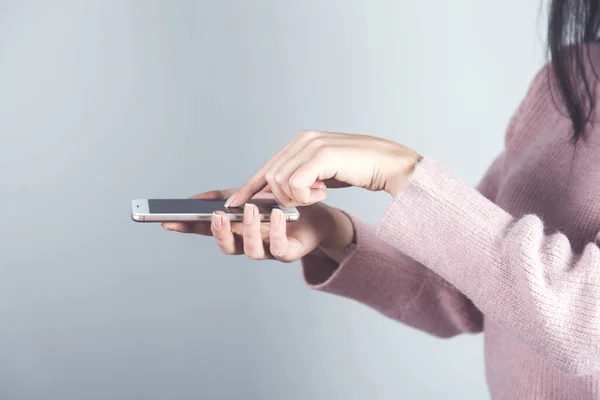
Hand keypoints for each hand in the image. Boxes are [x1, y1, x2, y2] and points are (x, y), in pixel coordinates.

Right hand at [162, 189, 354, 263]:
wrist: (316, 213)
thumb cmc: (279, 206)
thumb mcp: (248, 196)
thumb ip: (223, 197)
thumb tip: (194, 199)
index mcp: (235, 229)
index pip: (205, 231)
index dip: (186, 228)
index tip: (167, 221)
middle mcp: (247, 243)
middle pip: (226, 246)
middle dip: (219, 232)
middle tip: (216, 216)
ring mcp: (267, 250)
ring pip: (250, 250)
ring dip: (247, 230)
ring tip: (248, 210)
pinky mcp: (288, 252)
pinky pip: (279, 248)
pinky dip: (275, 231)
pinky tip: (274, 213)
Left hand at [225, 131, 420, 206]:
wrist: (389, 164)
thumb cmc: (359, 170)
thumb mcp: (323, 174)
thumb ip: (301, 177)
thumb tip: (278, 193)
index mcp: (301, 141)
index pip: (267, 166)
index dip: (249, 186)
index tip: (233, 203)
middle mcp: (303, 139)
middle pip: (270, 176)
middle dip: (280, 197)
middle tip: (306, 200)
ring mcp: (312, 145)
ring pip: (280, 182)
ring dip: (297, 197)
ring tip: (319, 194)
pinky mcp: (322, 155)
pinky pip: (296, 184)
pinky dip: (306, 196)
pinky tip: (323, 193)